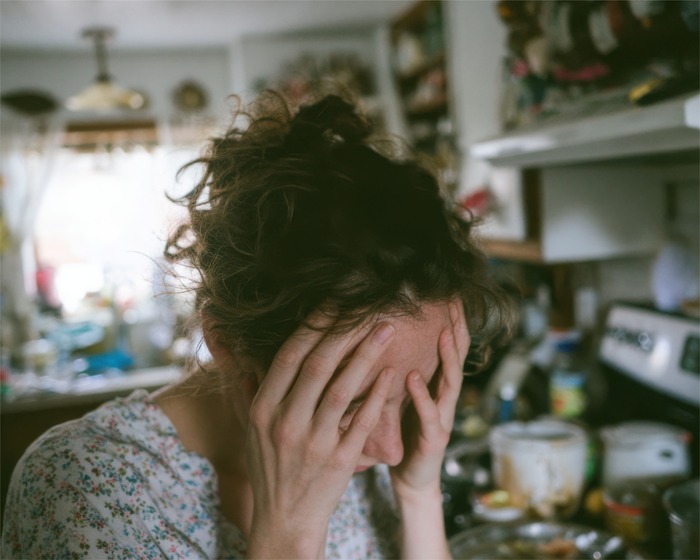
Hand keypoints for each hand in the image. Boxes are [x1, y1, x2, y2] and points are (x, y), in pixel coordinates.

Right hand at [245, 311, 395, 558]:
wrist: (285, 521)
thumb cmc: (270, 466)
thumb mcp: (250, 426)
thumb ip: (246, 383)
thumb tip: (230, 340)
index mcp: (263, 409)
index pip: (289, 356)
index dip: (314, 325)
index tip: (335, 301)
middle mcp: (286, 423)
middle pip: (318, 365)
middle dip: (346, 331)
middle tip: (369, 307)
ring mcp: (314, 443)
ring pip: (343, 389)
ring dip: (367, 355)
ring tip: (386, 329)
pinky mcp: (340, 461)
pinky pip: (362, 421)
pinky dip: (377, 395)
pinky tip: (392, 373)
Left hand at [390, 300, 469, 494]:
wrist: (409, 478)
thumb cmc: (403, 432)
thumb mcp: (402, 394)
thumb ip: (400, 367)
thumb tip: (381, 332)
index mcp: (436, 384)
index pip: (448, 346)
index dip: (451, 319)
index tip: (448, 291)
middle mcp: (444, 398)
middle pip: (457, 358)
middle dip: (458, 329)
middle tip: (456, 302)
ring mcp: (442, 418)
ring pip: (451, 383)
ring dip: (448, 357)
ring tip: (442, 332)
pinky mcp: (433, 440)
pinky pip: (431, 415)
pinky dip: (423, 395)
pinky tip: (413, 377)